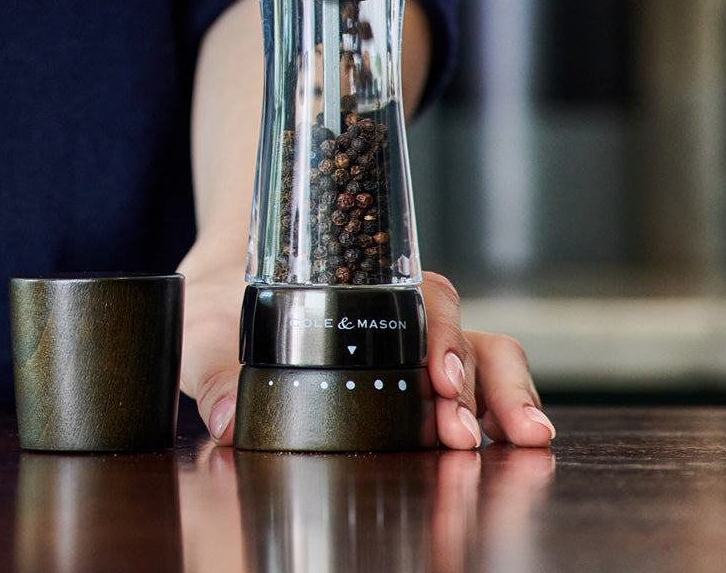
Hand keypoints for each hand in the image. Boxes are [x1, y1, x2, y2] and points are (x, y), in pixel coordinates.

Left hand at [177, 263, 554, 449]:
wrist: (223, 297)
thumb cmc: (221, 305)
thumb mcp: (204, 329)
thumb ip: (213, 373)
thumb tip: (228, 418)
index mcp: (352, 291)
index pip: (416, 301)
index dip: (437, 337)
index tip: (439, 380)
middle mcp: (394, 315)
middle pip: (460, 330)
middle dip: (475, 379)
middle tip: (463, 428)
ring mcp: (412, 348)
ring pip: (483, 352)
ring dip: (504, 392)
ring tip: (522, 433)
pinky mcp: (417, 382)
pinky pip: (478, 384)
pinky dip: (502, 404)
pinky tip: (514, 433)